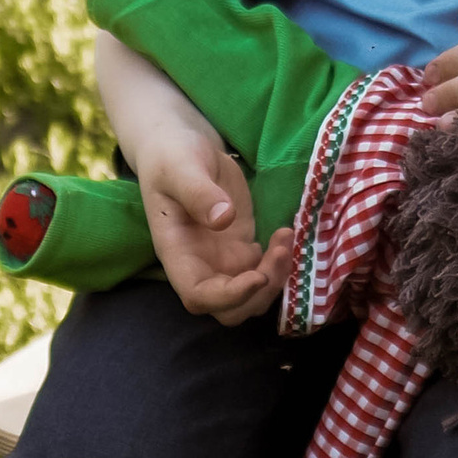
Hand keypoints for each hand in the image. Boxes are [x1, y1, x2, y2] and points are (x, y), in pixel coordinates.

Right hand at [141, 135, 293, 322]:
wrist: (181, 148)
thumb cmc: (172, 156)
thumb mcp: (180, 167)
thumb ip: (198, 192)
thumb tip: (224, 219)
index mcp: (177, 253)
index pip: (198, 295)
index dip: (229, 297)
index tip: (257, 275)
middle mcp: (199, 265)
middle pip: (229, 309)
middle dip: (260, 294)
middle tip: (279, 253)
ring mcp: (222, 259)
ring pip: (251, 295)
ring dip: (275, 278)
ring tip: (285, 237)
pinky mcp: (242, 247)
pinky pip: (264, 272)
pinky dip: (279, 263)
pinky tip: (285, 233)